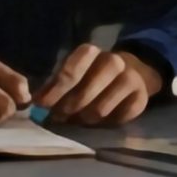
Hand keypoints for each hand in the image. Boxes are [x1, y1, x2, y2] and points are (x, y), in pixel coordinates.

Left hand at [37, 43, 163, 123]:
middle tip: (61, 117)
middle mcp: (112, 61)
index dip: (55, 92)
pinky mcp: (141, 97)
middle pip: (84, 94)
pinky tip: (104, 119)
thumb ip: (55, 86)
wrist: (131, 73)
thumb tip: (36, 102)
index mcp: (90, 53)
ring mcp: (129, 78)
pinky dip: (108, 123)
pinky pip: (119, 118)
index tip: (42, 106)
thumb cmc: (92, 75)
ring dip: (87, 118)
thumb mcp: (72, 74)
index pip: (70, 72)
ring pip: (100, 109)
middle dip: (69, 109)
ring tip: (82, 118)